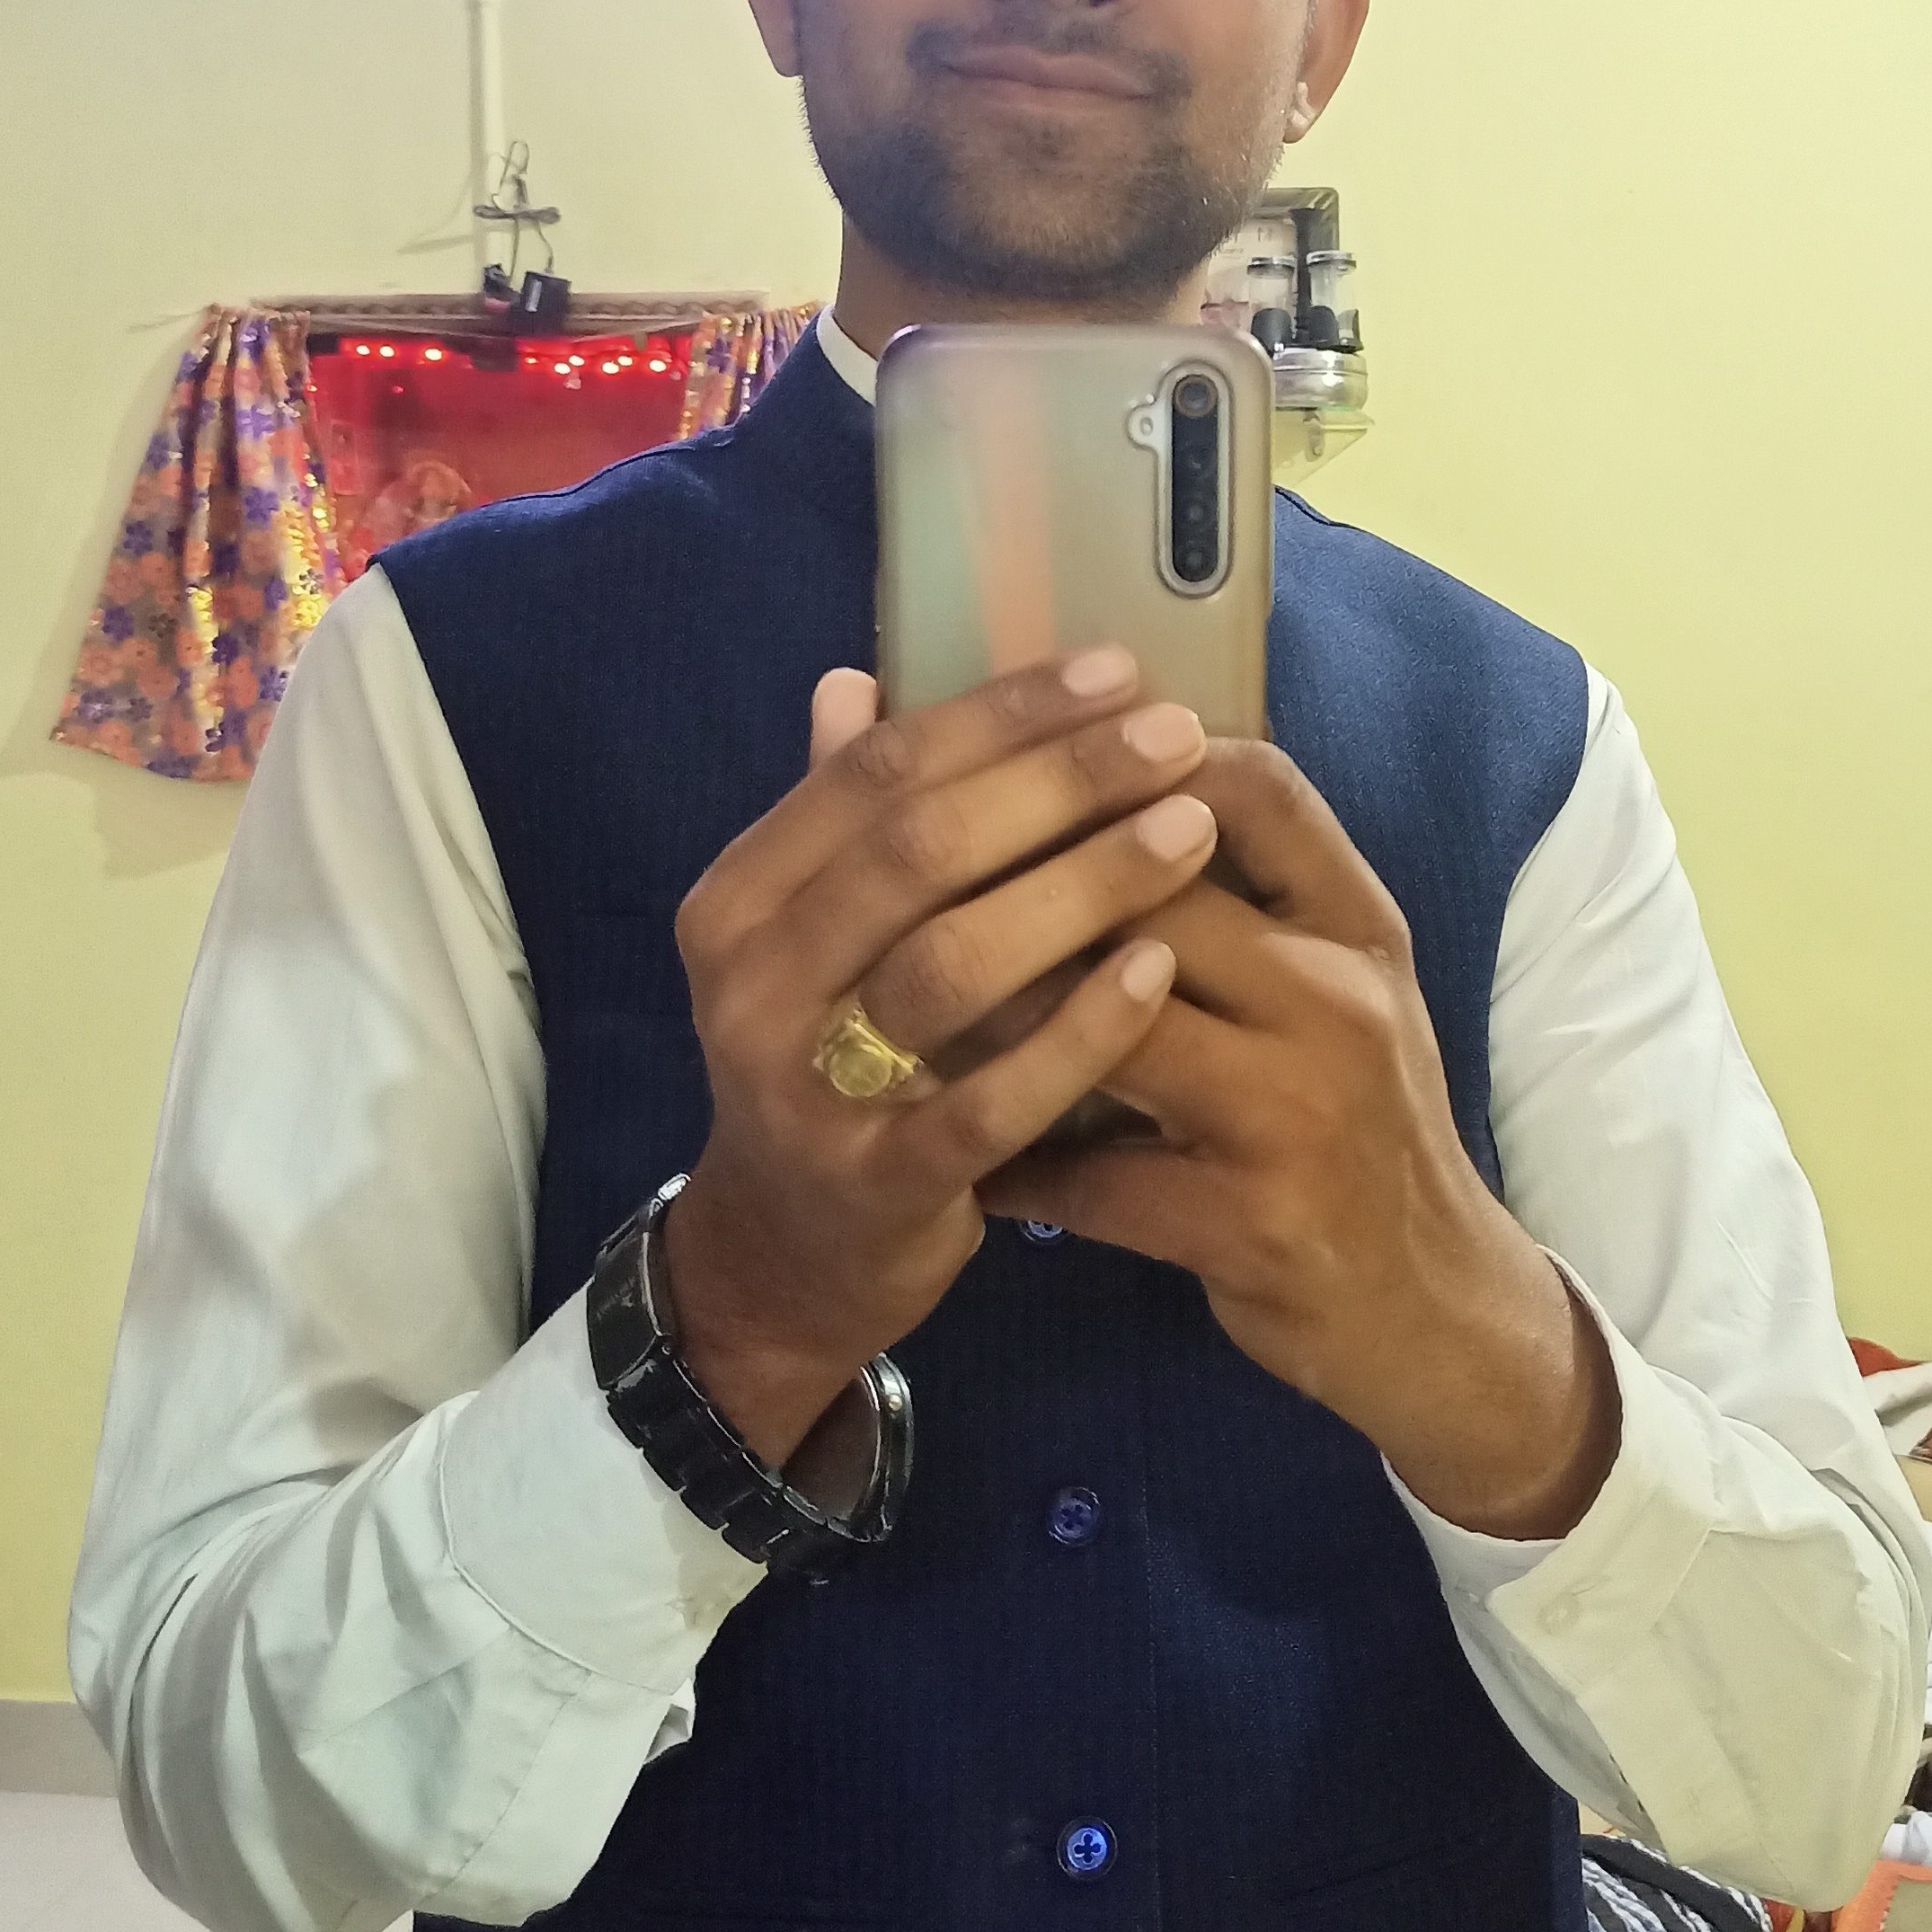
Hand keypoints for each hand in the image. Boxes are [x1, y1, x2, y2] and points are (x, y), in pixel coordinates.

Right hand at [664, 649, 1219, 1464]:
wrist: (790, 1259)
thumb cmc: (832, 1062)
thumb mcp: (816, 940)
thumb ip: (838, 817)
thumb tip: (857, 676)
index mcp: (741, 901)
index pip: (875, 774)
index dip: (1001, 714)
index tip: (1117, 672)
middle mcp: (752, 987)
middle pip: (916, 851)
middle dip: (1058, 782)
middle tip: (1173, 737)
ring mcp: (806, 1092)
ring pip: (949, 965)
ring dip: (1080, 887)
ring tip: (1189, 831)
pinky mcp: (876, 1184)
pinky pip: (988, 1100)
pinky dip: (1077, 1032)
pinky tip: (1158, 971)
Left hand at [978, 741, 1620, 1540]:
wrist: (1435, 1305)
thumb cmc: (1360, 1128)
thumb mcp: (1336, 995)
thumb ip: (1241, 903)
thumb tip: (1089, 795)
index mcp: (1358, 928)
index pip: (1258, 791)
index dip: (1136, 758)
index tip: (1034, 756)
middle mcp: (1337, 999)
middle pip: (1157, 893)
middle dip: (1027, 882)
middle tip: (912, 877)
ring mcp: (1298, 1111)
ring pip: (1113, 1026)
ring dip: (1000, 1018)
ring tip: (913, 1009)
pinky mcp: (1250, 1221)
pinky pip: (1093, 1180)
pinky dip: (1017, 1169)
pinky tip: (963, 1162)